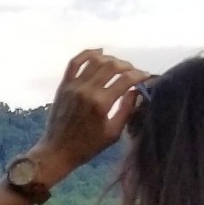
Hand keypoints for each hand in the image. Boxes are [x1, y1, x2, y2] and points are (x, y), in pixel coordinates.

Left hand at [36, 48, 148, 179]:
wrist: (57, 151)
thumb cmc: (88, 147)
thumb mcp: (113, 133)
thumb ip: (127, 110)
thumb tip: (136, 91)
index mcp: (101, 103)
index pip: (126, 80)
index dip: (139, 75)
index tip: (146, 76)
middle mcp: (88, 90)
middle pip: (112, 66)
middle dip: (127, 66)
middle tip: (133, 72)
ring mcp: (74, 85)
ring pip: (96, 60)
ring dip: (111, 59)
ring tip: (118, 65)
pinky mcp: (64, 85)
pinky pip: (75, 62)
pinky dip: (88, 53)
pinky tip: (99, 52)